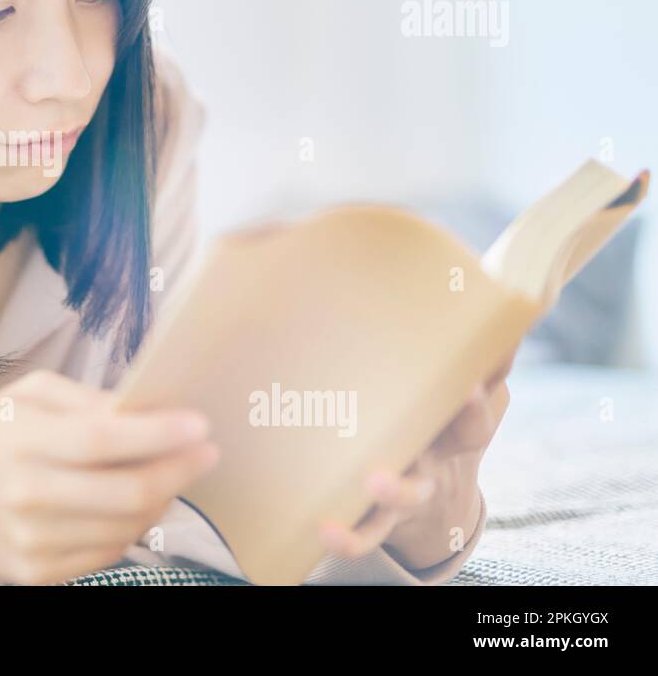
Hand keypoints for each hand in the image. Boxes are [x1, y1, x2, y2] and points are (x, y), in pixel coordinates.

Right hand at [0, 368, 219, 584]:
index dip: (156, 435)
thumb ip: (86, 399)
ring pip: (125, 527)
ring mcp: (30, 540)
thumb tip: (146, 410)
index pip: (100, 439)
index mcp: (18, 437)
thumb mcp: (31, 393)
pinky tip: (139, 503)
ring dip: (163, 499)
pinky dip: (134, 527)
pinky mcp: (37, 573)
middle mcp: (23, 493)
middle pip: (124, 492)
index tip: (199, 425)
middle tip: (206, 452)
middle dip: (178, 471)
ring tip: (173, 473)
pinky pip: (108, 552)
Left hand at [317, 349, 515, 570]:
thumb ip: (482, 357)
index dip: (477, 399)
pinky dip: (349, 537)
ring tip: (375, 480)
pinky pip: (367, 533)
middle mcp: (437, 459)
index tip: (473, 383)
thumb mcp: (471, 398)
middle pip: (456, 442)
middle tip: (440, 423)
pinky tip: (325, 530)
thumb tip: (512, 298)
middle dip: (457, 423)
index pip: (476, 413)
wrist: (437, 505)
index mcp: (458, 428)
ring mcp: (410, 489)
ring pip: (408, 496)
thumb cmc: (446, 429)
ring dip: (396, 489)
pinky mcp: (381, 516)